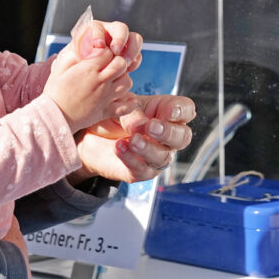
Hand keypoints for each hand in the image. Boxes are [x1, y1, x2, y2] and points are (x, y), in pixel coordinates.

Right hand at [43, 49, 135, 133]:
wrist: (54, 117)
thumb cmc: (55, 91)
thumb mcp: (60, 67)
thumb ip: (76, 54)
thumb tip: (88, 44)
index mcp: (89, 69)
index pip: (108, 52)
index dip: (106, 51)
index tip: (99, 56)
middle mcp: (100, 82)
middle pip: (122, 64)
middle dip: (117, 62)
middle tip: (108, 66)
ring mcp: (105, 97)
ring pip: (127, 83)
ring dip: (122, 79)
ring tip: (112, 81)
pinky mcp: (106, 111)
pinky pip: (127, 106)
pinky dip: (128, 102)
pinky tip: (121, 98)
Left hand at [55, 20, 142, 73]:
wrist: (76, 89)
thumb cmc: (69, 73)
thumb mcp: (67, 62)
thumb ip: (78, 51)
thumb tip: (93, 45)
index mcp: (90, 33)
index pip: (97, 27)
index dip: (99, 35)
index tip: (98, 46)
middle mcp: (107, 36)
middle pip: (121, 28)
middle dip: (121, 39)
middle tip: (116, 52)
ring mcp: (119, 46)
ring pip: (133, 40)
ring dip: (132, 50)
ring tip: (125, 64)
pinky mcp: (127, 58)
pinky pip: (136, 55)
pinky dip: (134, 62)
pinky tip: (126, 70)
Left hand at [71, 94, 194, 183]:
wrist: (92, 135)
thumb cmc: (114, 115)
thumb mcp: (121, 107)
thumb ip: (133, 113)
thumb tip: (141, 125)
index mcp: (166, 112)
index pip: (186, 110)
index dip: (181, 111)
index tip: (169, 111)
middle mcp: (167, 136)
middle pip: (183, 137)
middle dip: (168, 132)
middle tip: (151, 127)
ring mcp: (157, 155)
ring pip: (163, 157)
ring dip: (149, 148)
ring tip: (132, 140)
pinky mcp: (141, 172)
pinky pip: (141, 169)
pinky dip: (130, 158)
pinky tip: (119, 147)